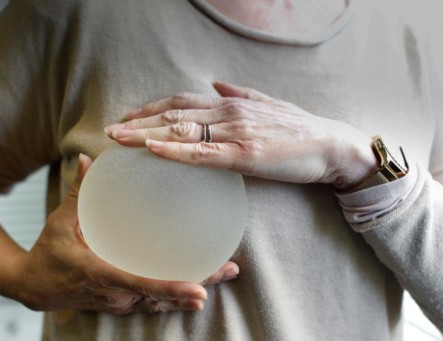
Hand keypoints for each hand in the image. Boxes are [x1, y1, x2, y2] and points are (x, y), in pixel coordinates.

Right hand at [12, 154, 238, 313]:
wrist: (35, 287)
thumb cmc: (49, 252)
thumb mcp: (61, 222)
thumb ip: (78, 193)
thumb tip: (87, 158)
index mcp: (100, 273)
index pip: (140, 283)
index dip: (169, 288)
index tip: (198, 290)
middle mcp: (116, 293)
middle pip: (163, 295)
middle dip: (198, 285)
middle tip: (228, 270)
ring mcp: (122, 301)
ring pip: (164, 301)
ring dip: (196, 289)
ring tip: (226, 272)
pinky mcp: (125, 302)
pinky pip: (156, 301)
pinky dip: (179, 293)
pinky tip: (203, 281)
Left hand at [105, 82, 376, 188]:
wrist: (332, 145)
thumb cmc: (301, 130)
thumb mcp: (269, 105)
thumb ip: (241, 93)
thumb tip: (217, 84)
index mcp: (232, 104)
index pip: (182, 102)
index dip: (153, 109)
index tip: (130, 117)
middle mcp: (229, 113)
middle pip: (174, 114)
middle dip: (139, 122)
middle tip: (111, 130)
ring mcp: (236, 133)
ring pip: (182, 131)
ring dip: (147, 135)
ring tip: (119, 140)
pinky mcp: (245, 155)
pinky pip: (203, 153)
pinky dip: (176, 151)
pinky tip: (154, 152)